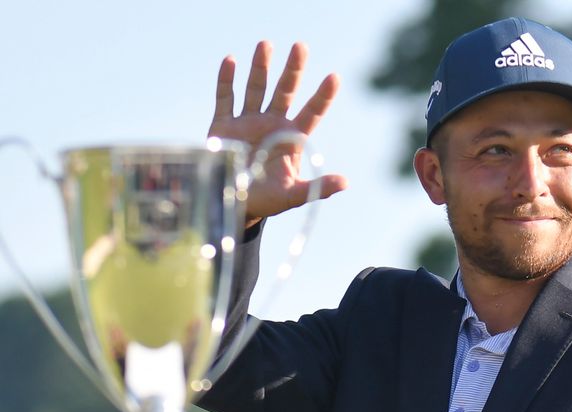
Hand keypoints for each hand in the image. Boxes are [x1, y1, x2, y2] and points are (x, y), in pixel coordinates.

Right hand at [208, 41, 346, 224]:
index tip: (334, 77)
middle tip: (300, 46)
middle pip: (286, 91)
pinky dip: (226, 81)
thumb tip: (346, 183)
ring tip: (266, 44)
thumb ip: (317, 188)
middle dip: (293, 70)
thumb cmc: (267, 201)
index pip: (312, 112)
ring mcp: (248, 123)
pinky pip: (225, 99)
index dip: (323, 96)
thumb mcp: (293, 195)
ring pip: (256, 88)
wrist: (233, 206)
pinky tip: (230, 60)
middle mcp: (272, 124)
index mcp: (291, 138)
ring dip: (260, 67)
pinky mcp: (223, 127)